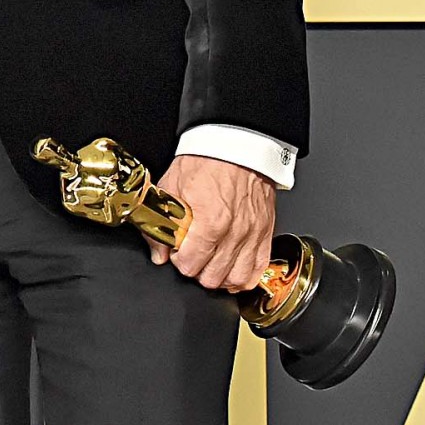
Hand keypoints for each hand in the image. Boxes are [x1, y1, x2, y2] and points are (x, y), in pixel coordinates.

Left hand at [146, 156, 274, 292]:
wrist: (235, 145)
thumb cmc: (206, 161)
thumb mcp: (171, 186)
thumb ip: (161, 222)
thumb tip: (158, 251)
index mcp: (211, 221)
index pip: (191, 264)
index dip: (178, 261)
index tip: (176, 252)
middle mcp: (235, 232)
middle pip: (213, 277)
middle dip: (196, 271)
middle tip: (190, 258)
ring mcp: (253, 235)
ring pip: (237, 279)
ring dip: (220, 277)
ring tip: (209, 266)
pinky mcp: (266, 234)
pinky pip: (258, 270)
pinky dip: (244, 276)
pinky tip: (231, 271)